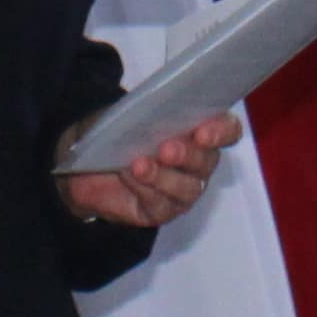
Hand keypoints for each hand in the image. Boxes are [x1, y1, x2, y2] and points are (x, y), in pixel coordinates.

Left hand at [57, 111, 237, 231]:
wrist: (88, 166)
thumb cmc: (119, 133)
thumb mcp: (132, 113)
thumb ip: (151, 110)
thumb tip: (156, 106)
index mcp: (201, 131)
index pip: (227, 130)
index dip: (221, 131)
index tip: (203, 132)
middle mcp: (199, 163)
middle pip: (207, 161)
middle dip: (187, 154)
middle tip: (166, 149)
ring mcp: (183, 190)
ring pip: (186, 187)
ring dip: (163, 176)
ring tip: (139, 165)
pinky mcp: (162, 210)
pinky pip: (160, 204)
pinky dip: (144, 188)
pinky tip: (129, 175)